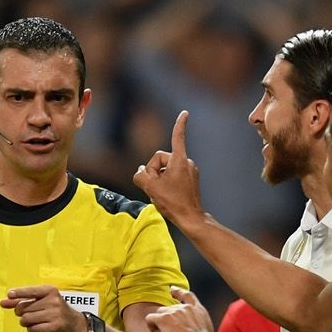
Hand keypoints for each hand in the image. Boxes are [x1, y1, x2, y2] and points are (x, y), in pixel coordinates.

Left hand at [2, 286, 87, 331]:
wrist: (74, 324)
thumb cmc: (53, 310)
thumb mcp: (40, 301)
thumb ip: (21, 301)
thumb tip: (2, 302)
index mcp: (50, 291)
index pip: (31, 291)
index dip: (19, 293)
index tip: (9, 294)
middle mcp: (53, 300)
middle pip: (24, 308)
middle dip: (21, 313)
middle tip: (28, 314)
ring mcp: (55, 314)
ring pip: (26, 319)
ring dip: (25, 322)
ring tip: (33, 322)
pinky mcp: (54, 326)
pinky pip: (32, 328)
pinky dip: (31, 329)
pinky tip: (38, 327)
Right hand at [132, 111, 206, 230]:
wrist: (191, 219)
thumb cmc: (173, 202)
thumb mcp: (150, 188)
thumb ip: (140, 175)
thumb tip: (141, 171)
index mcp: (179, 160)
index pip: (178, 137)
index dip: (180, 124)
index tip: (185, 113)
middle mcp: (187, 163)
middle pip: (161, 160)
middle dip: (154, 171)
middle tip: (154, 187)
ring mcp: (190, 172)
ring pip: (166, 170)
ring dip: (159, 179)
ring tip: (161, 194)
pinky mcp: (190, 181)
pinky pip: (172, 177)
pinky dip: (166, 184)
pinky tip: (166, 197)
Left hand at [147, 289, 214, 331]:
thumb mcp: (206, 328)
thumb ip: (196, 323)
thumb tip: (188, 330)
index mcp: (197, 308)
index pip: (186, 295)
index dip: (178, 292)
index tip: (172, 290)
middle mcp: (184, 307)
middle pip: (168, 310)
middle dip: (168, 322)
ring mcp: (173, 311)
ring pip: (159, 315)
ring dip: (161, 325)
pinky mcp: (163, 318)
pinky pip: (150, 319)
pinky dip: (152, 327)